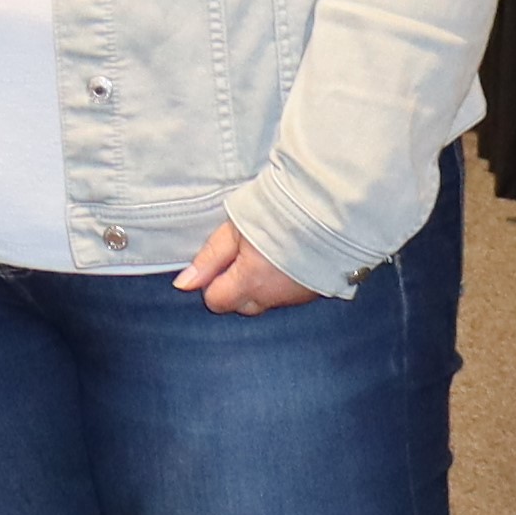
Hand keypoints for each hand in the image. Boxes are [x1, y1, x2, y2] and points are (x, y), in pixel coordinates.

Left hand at [173, 220, 315, 315]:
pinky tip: (289, 261)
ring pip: (267, 302)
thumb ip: (208, 260)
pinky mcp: (318, 291)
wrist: (332, 208)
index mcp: (250, 282)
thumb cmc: (277, 214)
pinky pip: (291, 296)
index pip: (216, 302)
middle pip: (242, 306)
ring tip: (269, 256)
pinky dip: (285, 284)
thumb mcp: (234, 230)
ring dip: (262, 287)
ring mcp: (298, 296)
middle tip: (244, 258)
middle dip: (236, 289)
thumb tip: (183, 285)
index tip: (221, 263)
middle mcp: (274, 297)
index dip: (213, 283)